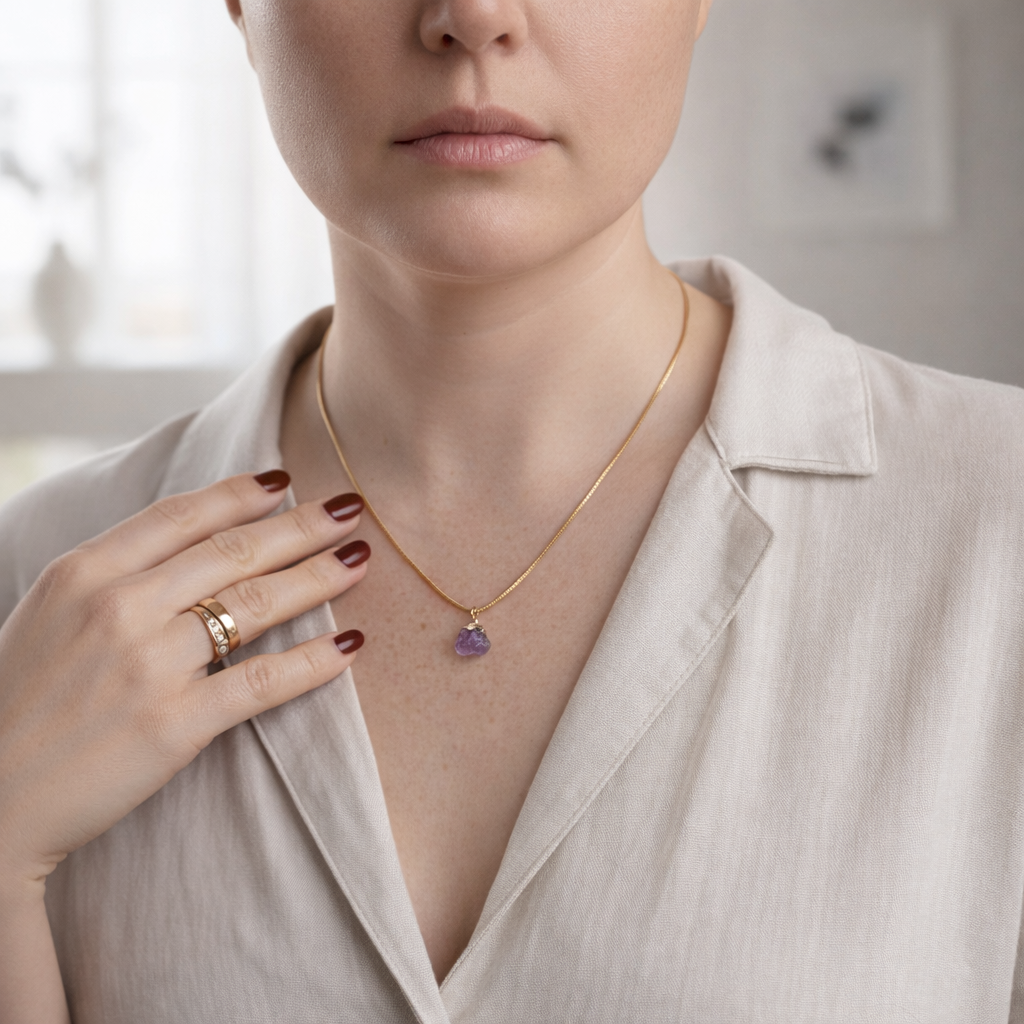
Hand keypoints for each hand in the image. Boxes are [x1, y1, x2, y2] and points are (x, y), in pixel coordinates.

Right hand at [0, 471, 368, 890]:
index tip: (287, 481)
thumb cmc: (18, 702)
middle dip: (301, 526)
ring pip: (256, 605)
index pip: (181, 516)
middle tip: (350, 509)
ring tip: (360, 560)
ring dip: (319, 577)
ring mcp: (149, 664)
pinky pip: (261, 681)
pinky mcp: (175, 724)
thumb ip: (110, 573)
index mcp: (84, 572)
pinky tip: (351, 645)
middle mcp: (119, 607)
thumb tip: (184, 542)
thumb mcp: (47, 612)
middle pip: (232, 552)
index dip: (241, 494)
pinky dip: (313, 661)